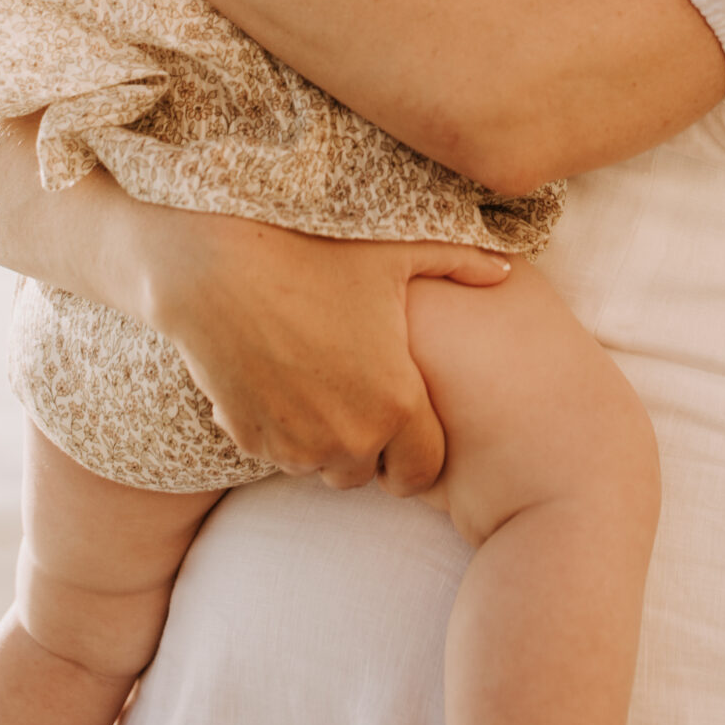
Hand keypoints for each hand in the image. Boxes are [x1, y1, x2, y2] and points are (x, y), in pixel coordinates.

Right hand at [143, 213, 512, 495]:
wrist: (218, 261)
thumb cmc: (314, 250)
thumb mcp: (395, 252)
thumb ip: (459, 264)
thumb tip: (505, 269)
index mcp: (396, 403)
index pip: (422, 471)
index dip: (418, 454)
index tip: (404, 422)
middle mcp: (349, 437)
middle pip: (366, 473)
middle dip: (367, 445)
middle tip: (355, 392)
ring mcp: (295, 443)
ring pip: (319, 466)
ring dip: (322, 439)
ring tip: (315, 380)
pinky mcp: (248, 439)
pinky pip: (276, 451)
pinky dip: (280, 428)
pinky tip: (276, 375)